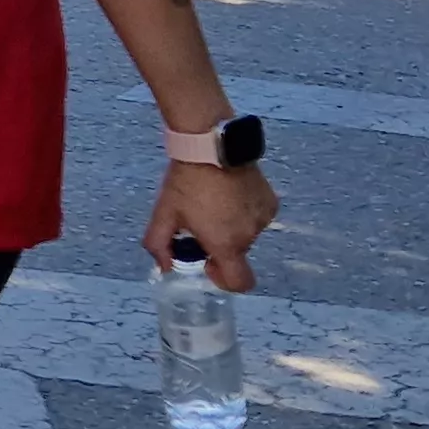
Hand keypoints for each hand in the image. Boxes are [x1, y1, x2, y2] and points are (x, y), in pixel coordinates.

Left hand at [142, 160, 276, 292]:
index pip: (240, 283)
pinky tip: (229, 194)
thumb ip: (158, 246)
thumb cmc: (186, 183)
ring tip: (214, 203)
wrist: (212, 146)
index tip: (208, 263)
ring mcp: (263, 217)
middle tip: (201, 223)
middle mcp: (250, 235)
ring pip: (246, 233)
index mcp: (226, 244)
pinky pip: (256, 216)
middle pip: (237, 253)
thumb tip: (165, 266)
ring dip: (232, 227)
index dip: (224, 281)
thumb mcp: (163, 215)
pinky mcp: (270, 201)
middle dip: (219, 245)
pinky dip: (244, 212)